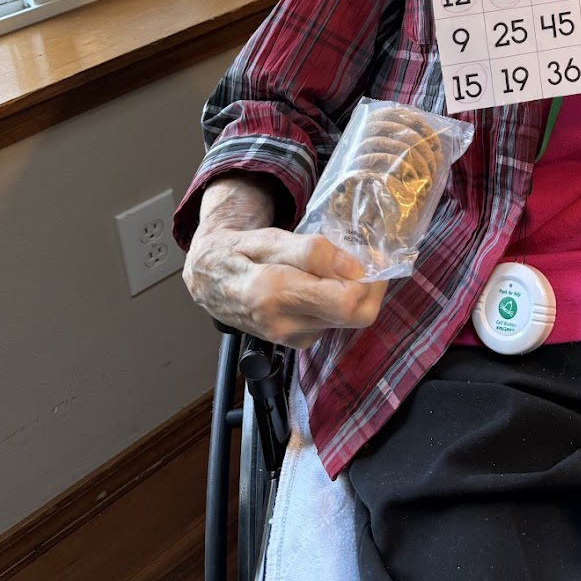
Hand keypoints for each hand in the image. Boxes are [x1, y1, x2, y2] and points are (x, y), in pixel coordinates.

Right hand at [183, 179, 386, 348]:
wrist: (209, 280)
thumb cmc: (239, 252)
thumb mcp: (271, 238)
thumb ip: (311, 252)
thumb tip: (353, 268)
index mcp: (275, 295)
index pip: (347, 303)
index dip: (370, 279)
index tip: (371, 256)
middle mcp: (284, 325)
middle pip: (355, 317)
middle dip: (369, 289)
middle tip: (363, 262)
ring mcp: (291, 338)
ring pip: (345, 320)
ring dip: (350, 295)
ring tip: (331, 269)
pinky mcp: (295, 342)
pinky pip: (331, 322)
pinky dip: (335, 303)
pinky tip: (318, 285)